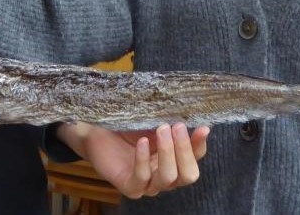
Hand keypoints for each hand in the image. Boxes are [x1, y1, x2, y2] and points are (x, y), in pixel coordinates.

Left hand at [58, 122, 209, 198]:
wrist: (97, 130)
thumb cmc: (127, 125)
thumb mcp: (152, 120)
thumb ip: (171, 120)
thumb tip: (192, 112)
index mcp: (175, 160)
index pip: (195, 158)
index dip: (199, 144)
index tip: (202, 127)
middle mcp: (165, 176)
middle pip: (188, 175)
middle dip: (185, 151)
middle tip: (177, 126)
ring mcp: (148, 184)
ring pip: (168, 178)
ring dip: (167, 152)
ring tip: (161, 129)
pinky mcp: (130, 187)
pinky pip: (141, 178)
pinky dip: (143, 160)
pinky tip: (141, 142)